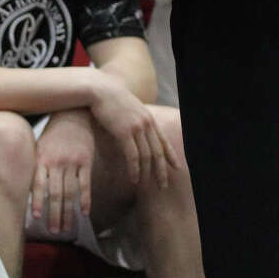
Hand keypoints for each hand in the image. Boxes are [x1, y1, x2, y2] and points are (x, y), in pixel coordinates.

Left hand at [32, 109, 95, 233]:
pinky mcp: (86, 161)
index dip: (37, 201)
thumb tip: (22, 191)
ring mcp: (73, 162)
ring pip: (70, 192)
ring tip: (66, 229)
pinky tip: (84, 212)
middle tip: (54, 231)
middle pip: (56, 193)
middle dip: (54, 214)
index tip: (36, 217)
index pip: (38, 184)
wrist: (74, 114)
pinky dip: (85, 199)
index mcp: (43, 159)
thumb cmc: (53, 134)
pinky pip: (86, 183)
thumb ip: (34, 167)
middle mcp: (57, 162)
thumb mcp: (39, 147)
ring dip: (68, 212)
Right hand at [89, 71, 180, 186]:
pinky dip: (135, 169)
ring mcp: (137, 128)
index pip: (163, 140)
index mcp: (149, 119)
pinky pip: (133, 156)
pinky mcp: (124, 132)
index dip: (171, 155)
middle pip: (158, 151)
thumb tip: (136, 136)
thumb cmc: (112, 102)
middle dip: (162, 170)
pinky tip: (134, 179)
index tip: (177, 167)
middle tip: (164, 185)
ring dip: (147, 173)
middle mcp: (147, 124)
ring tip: (147, 186)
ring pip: (147, 156)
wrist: (101, 90)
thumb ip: (135, 123)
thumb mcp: (129, 111)